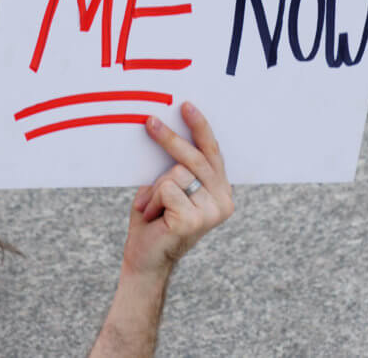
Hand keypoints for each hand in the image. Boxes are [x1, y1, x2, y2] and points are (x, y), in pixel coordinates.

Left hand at [123, 102, 233, 277]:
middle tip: (150, 122)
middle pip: (195, 158)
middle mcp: (222, 201)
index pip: (212, 153)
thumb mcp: (167, 187)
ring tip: (151, 209)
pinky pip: (166, 189)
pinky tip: (152, 217)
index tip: (186, 106)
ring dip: (154, 189)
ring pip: (175, 173)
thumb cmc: (154, 221)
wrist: (145, 261)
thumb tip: (165, 129)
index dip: (199, 128)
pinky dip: (151, 200)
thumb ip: (175, 166)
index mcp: (220, 191)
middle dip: (170, 139)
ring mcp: (210, 212)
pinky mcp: (192, 220)